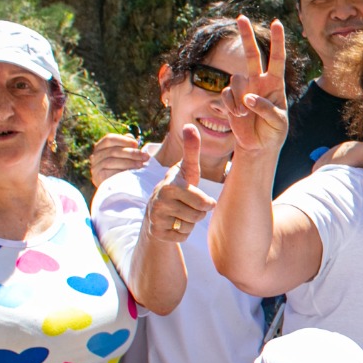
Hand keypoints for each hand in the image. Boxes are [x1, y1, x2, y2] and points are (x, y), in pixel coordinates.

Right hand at [90, 132, 148, 186]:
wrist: (117, 188)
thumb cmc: (123, 167)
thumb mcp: (125, 154)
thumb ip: (127, 144)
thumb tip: (130, 136)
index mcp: (101, 147)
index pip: (109, 139)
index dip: (123, 140)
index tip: (136, 144)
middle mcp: (95, 156)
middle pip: (112, 151)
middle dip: (131, 153)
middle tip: (145, 156)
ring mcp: (95, 167)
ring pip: (111, 161)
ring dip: (128, 162)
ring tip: (141, 165)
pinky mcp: (97, 177)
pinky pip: (109, 172)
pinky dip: (121, 172)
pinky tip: (131, 173)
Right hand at [145, 125, 215, 243]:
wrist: (156, 211)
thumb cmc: (178, 187)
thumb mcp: (187, 170)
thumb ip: (191, 150)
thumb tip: (190, 125)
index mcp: (170, 185)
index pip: (202, 201)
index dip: (206, 203)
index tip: (203, 200)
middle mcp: (160, 200)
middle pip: (199, 214)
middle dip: (199, 212)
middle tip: (188, 205)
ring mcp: (156, 217)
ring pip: (190, 226)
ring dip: (189, 222)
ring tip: (179, 213)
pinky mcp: (157, 232)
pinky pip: (182, 237)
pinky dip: (181, 233)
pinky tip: (173, 223)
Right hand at [222, 16, 288, 154]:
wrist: (259, 146)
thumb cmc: (274, 132)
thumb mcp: (278, 123)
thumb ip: (266, 108)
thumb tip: (248, 97)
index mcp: (275, 84)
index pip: (277, 59)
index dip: (277, 41)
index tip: (277, 22)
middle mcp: (258, 82)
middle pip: (251, 55)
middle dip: (246, 36)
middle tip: (241, 17)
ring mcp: (243, 89)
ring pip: (236, 79)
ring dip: (240, 98)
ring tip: (247, 115)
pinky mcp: (230, 99)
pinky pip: (226, 94)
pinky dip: (231, 106)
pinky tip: (239, 117)